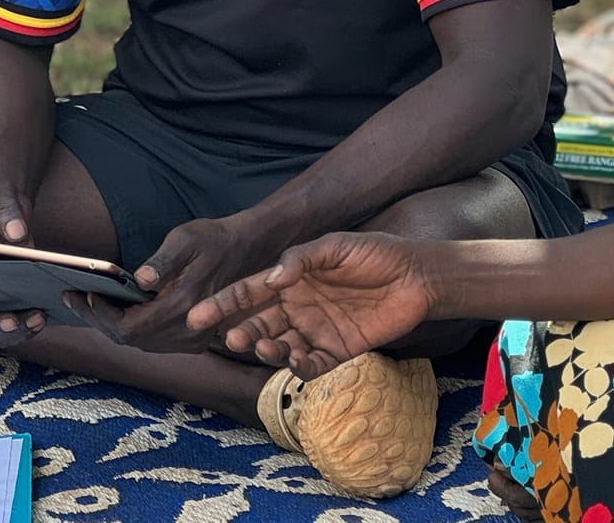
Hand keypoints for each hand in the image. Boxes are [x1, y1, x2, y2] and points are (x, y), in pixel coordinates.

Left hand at [68, 216, 275, 354]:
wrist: (247, 249)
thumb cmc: (214, 239)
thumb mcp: (186, 238)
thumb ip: (162, 261)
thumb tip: (139, 280)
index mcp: (183, 305)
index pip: (129, 327)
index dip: (101, 315)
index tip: (83, 294)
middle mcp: (189, 330)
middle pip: (131, 340)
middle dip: (100, 321)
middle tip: (76, 300)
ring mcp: (194, 339)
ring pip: (142, 345)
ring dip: (114, 327)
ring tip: (92, 306)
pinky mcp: (196, 339)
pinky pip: (156, 343)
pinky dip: (134, 331)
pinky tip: (120, 314)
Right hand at [194, 232, 436, 379]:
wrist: (417, 276)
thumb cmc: (376, 253)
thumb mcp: (336, 245)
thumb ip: (301, 260)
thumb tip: (270, 280)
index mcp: (291, 281)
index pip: (248, 293)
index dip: (222, 305)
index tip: (196, 316)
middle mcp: (298, 308)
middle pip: (258, 324)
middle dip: (241, 332)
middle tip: (233, 339)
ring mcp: (316, 331)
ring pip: (280, 347)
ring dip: (267, 350)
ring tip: (262, 346)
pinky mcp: (338, 351)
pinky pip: (311, 365)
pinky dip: (299, 367)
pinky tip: (296, 360)